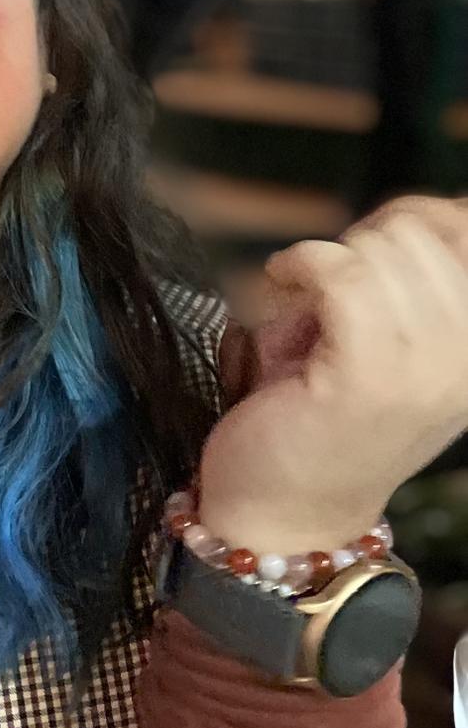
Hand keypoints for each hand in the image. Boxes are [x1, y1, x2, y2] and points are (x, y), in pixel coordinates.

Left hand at [198, 197, 467, 552]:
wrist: (287, 515)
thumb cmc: (322, 420)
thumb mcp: (385, 343)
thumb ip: (407, 284)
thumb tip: (406, 212)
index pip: (466, 230)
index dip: (411, 215)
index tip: (363, 245)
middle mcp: (467, 359)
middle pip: (420, 231)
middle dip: (360, 242)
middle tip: (322, 284)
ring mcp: (425, 370)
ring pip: (380, 249)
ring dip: (326, 259)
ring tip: (300, 295)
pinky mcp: (368, 377)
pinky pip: (341, 276)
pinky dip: (299, 266)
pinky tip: (279, 286)